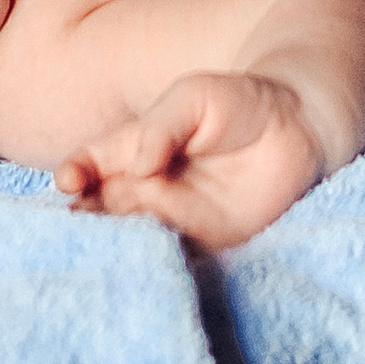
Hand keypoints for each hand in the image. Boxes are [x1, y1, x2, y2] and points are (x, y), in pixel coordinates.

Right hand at [57, 70, 323, 248]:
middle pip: (102, 209)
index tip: (68, 182)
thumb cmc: (237, 103)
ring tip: (110, 245)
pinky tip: (148, 265)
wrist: (296, 128)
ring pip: (133, 237)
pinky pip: (175, 258)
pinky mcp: (207, 244)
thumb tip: (138, 168)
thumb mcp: (192, 98)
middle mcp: (146, 188)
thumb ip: (161, 127)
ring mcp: (174, 219)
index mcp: (133, 149)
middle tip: (80, 223)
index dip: (73, 174)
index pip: (89, 166)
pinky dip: (159, 264)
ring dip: (118, 244)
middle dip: (87, 218)